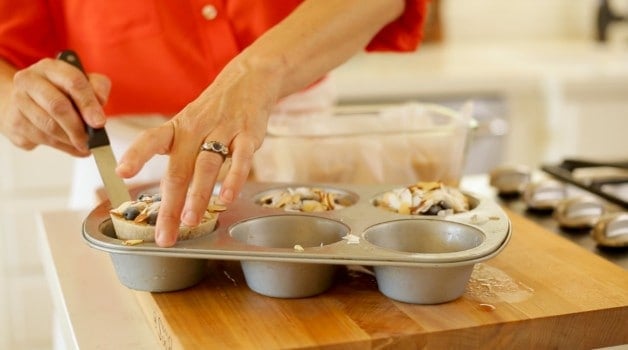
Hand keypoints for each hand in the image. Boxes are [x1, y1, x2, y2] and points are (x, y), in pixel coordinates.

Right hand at [0, 58, 109, 155]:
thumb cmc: (60, 92)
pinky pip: (42, 139)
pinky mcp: (15, 122)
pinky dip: (63, 146)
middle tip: (91, 140)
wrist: (27, 102)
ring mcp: (19, 101)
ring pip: (49, 127)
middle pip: (57, 106)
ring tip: (84, 144)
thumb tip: (100, 102)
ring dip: (70, 140)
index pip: (73, 82)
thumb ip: (97, 88)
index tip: (99, 122)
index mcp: (50, 68)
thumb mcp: (84, 83)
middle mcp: (30, 81)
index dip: (88, 104)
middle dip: (78, 127)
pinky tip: (72, 146)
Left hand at [116, 57, 280, 246]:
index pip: (151, 140)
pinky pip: (241, 159)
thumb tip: (168, 197)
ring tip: (191, 221)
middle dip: (171, 205)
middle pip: (179, 169)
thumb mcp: (189, 127)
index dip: (136, 155)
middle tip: (164, 234)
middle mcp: (196, 129)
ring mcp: (223, 131)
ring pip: (207, 165)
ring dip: (198, 195)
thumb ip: (180, 160)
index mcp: (177, 128)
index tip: (121, 173)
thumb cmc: (213, 112)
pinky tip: (227, 198)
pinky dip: (234, 179)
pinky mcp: (248, 135)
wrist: (248, 80)